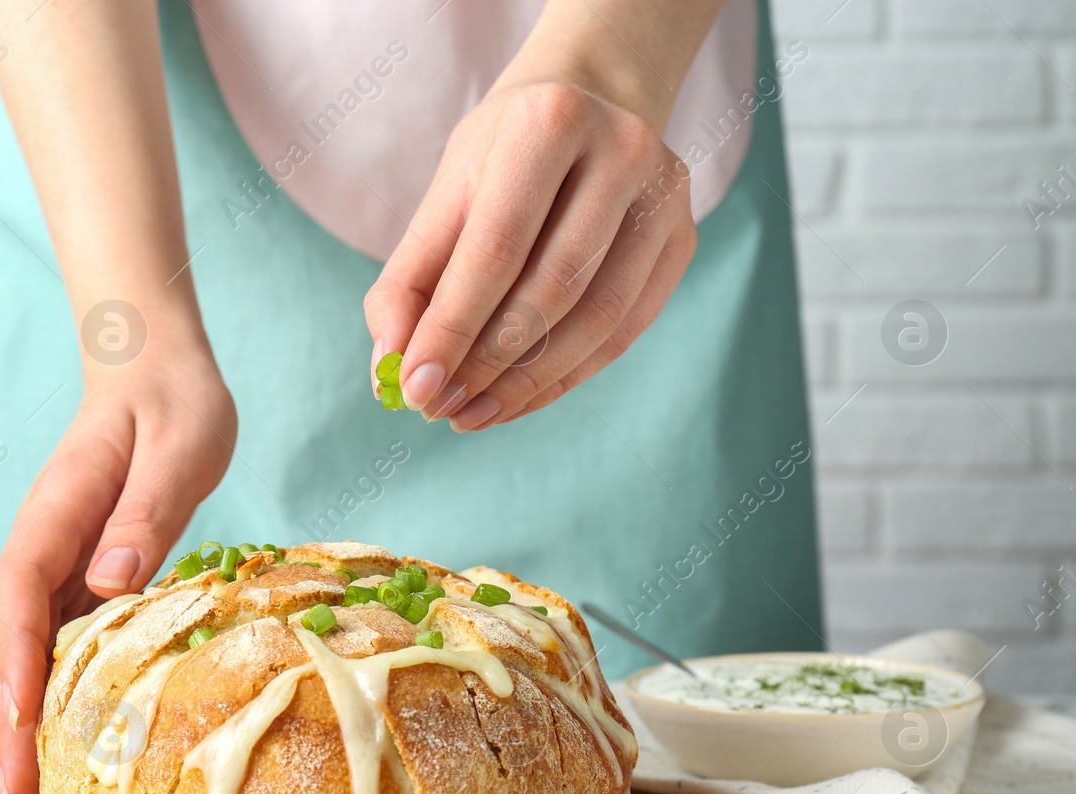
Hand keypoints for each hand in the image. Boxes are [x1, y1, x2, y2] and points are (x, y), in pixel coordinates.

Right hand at [0, 333, 235, 793]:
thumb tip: (109, 583)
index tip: (18, 727)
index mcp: (59, 511)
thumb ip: (147, 511)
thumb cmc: (173, 399)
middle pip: (12, 641)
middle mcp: (46, 543)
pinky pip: (61, 642)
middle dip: (7, 721)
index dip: (15, 664)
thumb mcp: (180, 444)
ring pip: (30, 651)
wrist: (153, 364)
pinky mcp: (82, 573)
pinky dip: (57, 694)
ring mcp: (60, 561)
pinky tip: (69, 742)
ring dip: (25, 721)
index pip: (21, 594)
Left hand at [365, 79, 696, 429]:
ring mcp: (663, 195)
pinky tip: (518, 398)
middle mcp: (620, 150)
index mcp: (547, 122)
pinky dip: (566, 377)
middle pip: (552, 288)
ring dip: (528, 383)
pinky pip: (626, 331)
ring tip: (472, 413)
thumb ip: (409, 279)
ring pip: (598, 320)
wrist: (591, 98)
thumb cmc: (503, 156)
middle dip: (487, 363)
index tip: (415, 387)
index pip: (496, 248)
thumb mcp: (447, 193)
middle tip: (440, 408)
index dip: (452, 327)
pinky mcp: (684, 237)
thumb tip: (391, 365)